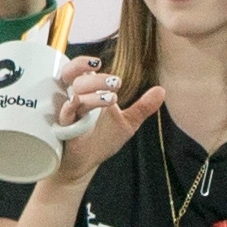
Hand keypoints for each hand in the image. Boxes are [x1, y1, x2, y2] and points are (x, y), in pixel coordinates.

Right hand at [42, 60, 160, 191]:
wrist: (87, 163)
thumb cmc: (102, 140)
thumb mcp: (127, 123)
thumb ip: (142, 107)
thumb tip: (162, 90)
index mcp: (88, 93)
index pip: (81, 69)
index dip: (85, 63)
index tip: (99, 64)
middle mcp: (75, 99)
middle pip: (77, 78)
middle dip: (97, 79)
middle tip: (116, 83)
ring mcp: (69, 113)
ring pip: (74, 94)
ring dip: (93, 93)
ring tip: (112, 99)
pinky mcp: (64, 128)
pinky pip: (65, 113)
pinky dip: (72, 106)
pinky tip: (80, 102)